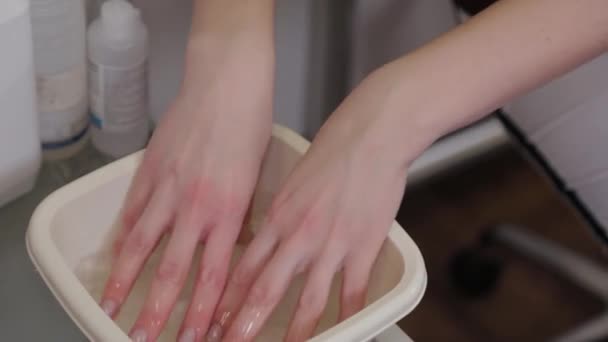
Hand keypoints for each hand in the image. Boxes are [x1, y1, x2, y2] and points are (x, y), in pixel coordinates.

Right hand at [99, 39, 273, 341]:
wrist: (227, 83)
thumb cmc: (250, 126)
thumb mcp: (257, 177)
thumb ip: (242, 216)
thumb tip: (233, 244)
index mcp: (230, 211)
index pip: (215, 275)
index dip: (204, 311)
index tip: (198, 338)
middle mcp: (196, 207)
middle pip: (174, 271)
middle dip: (160, 311)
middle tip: (146, 339)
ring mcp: (168, 189)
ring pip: (142, 246)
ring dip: (125, 281)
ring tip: (113, 308)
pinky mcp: (149, 170)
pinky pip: (131, 212)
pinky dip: (122, 238)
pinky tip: (115, 258)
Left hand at [206, 76, 411, 340]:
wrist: (370, 134)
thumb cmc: (333, 150)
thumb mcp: (293, 182)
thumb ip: (280, 213)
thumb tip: (268, 235)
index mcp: (277, 216)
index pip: (243, 266)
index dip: (225, 299)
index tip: (212, 320)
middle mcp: (298, 234)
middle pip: (264, 289)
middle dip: (243, 324)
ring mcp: (331, 243)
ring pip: (307, 299)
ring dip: (293, 332)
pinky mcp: (363, 245)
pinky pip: (353, 290)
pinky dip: (348, 316)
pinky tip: (344, 330)